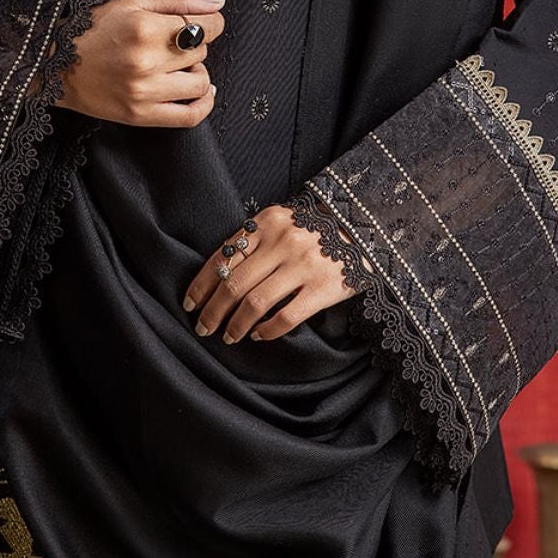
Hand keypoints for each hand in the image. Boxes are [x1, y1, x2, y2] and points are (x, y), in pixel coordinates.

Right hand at [43, 0, 225, 126]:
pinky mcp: (140, 115)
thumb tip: (217, 3)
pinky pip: (189, 116)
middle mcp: (146, 61)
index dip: (211, 24)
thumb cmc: (93, 30)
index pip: (207, 27)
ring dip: (196, 72)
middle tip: (172, 43)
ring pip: (200, 82)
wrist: (55, 64)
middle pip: (201, 52)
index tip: (205, 24)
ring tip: (177, 66)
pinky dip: (204, 105)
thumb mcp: (132, 1)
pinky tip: (201, 94)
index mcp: (145, 28)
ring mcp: (144, 92)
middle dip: (194, 45)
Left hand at [181, 203, 364, 343]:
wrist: (367, 227)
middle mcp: (283, 241)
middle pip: (233, 284)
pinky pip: (286, 317)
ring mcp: (304, 265)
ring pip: (255, 303)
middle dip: (213, 311)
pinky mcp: (324, 288)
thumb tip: (217, 275)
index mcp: (268, 221)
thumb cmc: (317, 229)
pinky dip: (267, 331)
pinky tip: (259, 335)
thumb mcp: (283, 221)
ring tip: (229, 336)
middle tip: (203, 328)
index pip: (222, 256)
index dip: (201, 284)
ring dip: (235, 324)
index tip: (190, 303)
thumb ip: (255, 240)